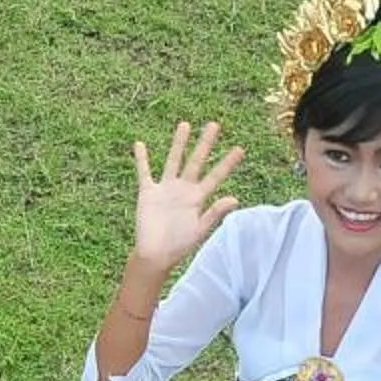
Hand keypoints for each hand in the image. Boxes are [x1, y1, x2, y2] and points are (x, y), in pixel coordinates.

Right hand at [129, 120, 243, 270]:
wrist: (154, 255)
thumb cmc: (178, 247)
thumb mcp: (200, 230)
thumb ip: (215, 213)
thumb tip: (235, 199)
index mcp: (198, 198)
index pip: (216, 176)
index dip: (227, 163)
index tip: (240, 149)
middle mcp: (183, 190)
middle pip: (196, 161)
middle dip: (205, 143)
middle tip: (214, 125)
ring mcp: (165, 189)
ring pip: (173, 160)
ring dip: (178, 143)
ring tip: (185, 124)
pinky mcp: (148, 193)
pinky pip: (144, 172)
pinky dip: (142, 159)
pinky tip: (140, 144)